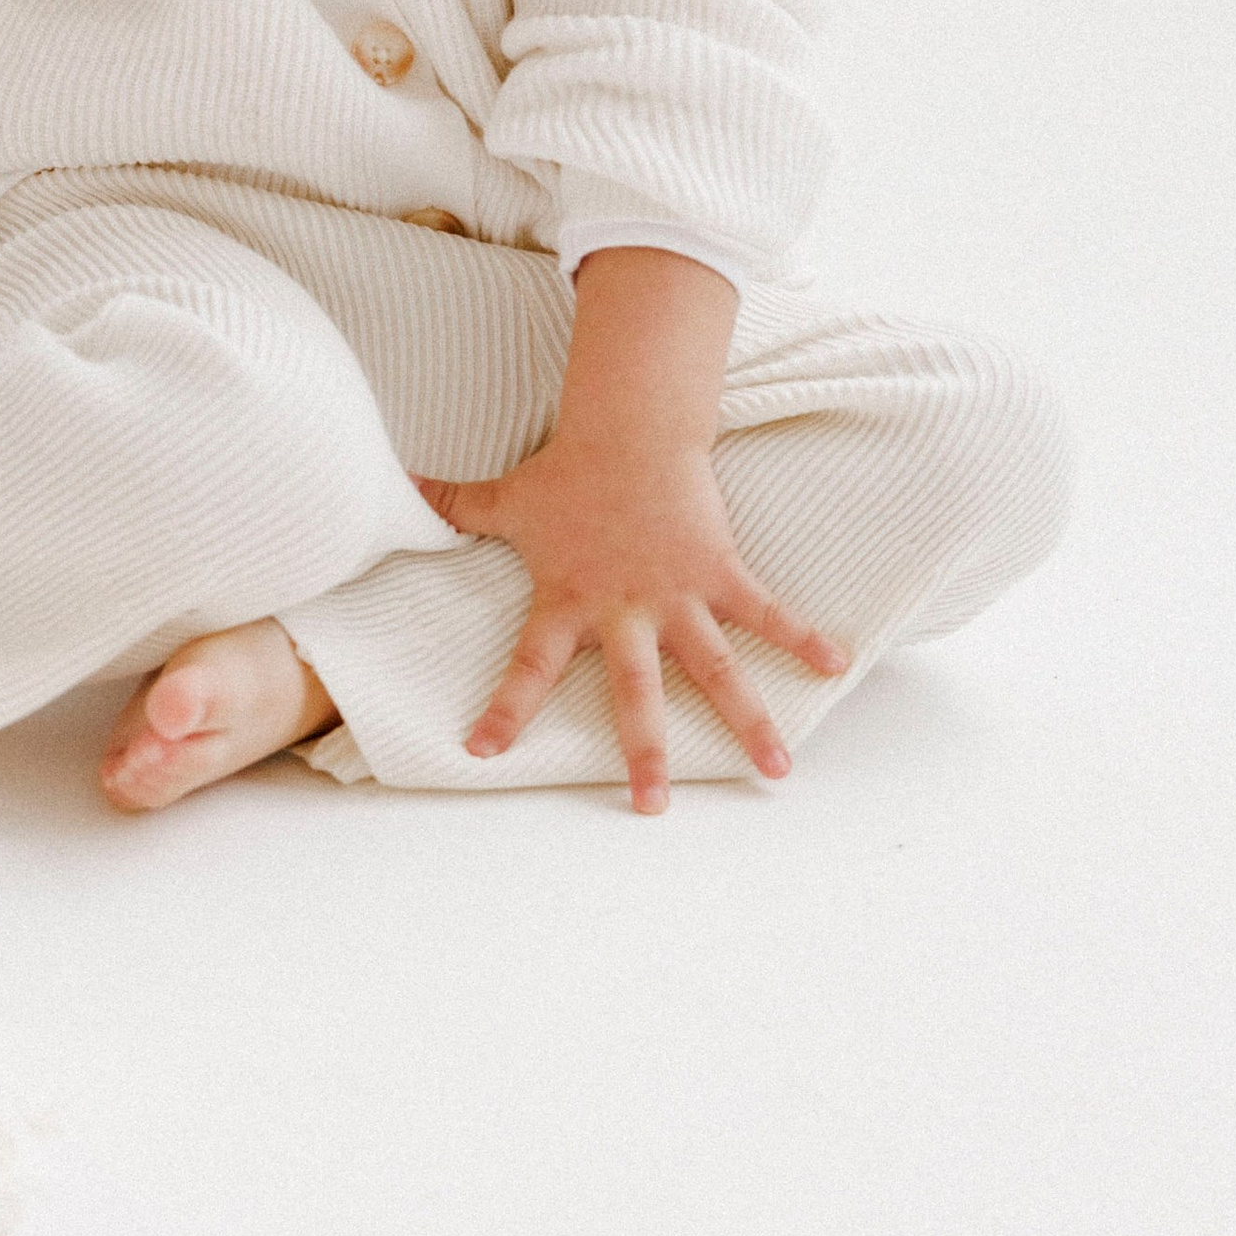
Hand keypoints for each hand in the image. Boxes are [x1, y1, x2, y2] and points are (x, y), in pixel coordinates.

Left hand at [411, 436, 850, 812]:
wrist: (628, 427)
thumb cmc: (568, 468)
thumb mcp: (506, 495)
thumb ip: (454, 502)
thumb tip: (399, 483)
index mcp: (568, 602)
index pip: (527, 667)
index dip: (504, 708)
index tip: (482, 751)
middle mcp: (624, 612)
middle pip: (633, 694)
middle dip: (642, 753)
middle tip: (650, 808)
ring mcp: (675, 596)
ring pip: (715, 671)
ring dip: (748, 721)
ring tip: (777, 771)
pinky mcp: (718, 571)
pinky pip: (765, 611)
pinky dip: (801, 637)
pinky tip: (836, 664)